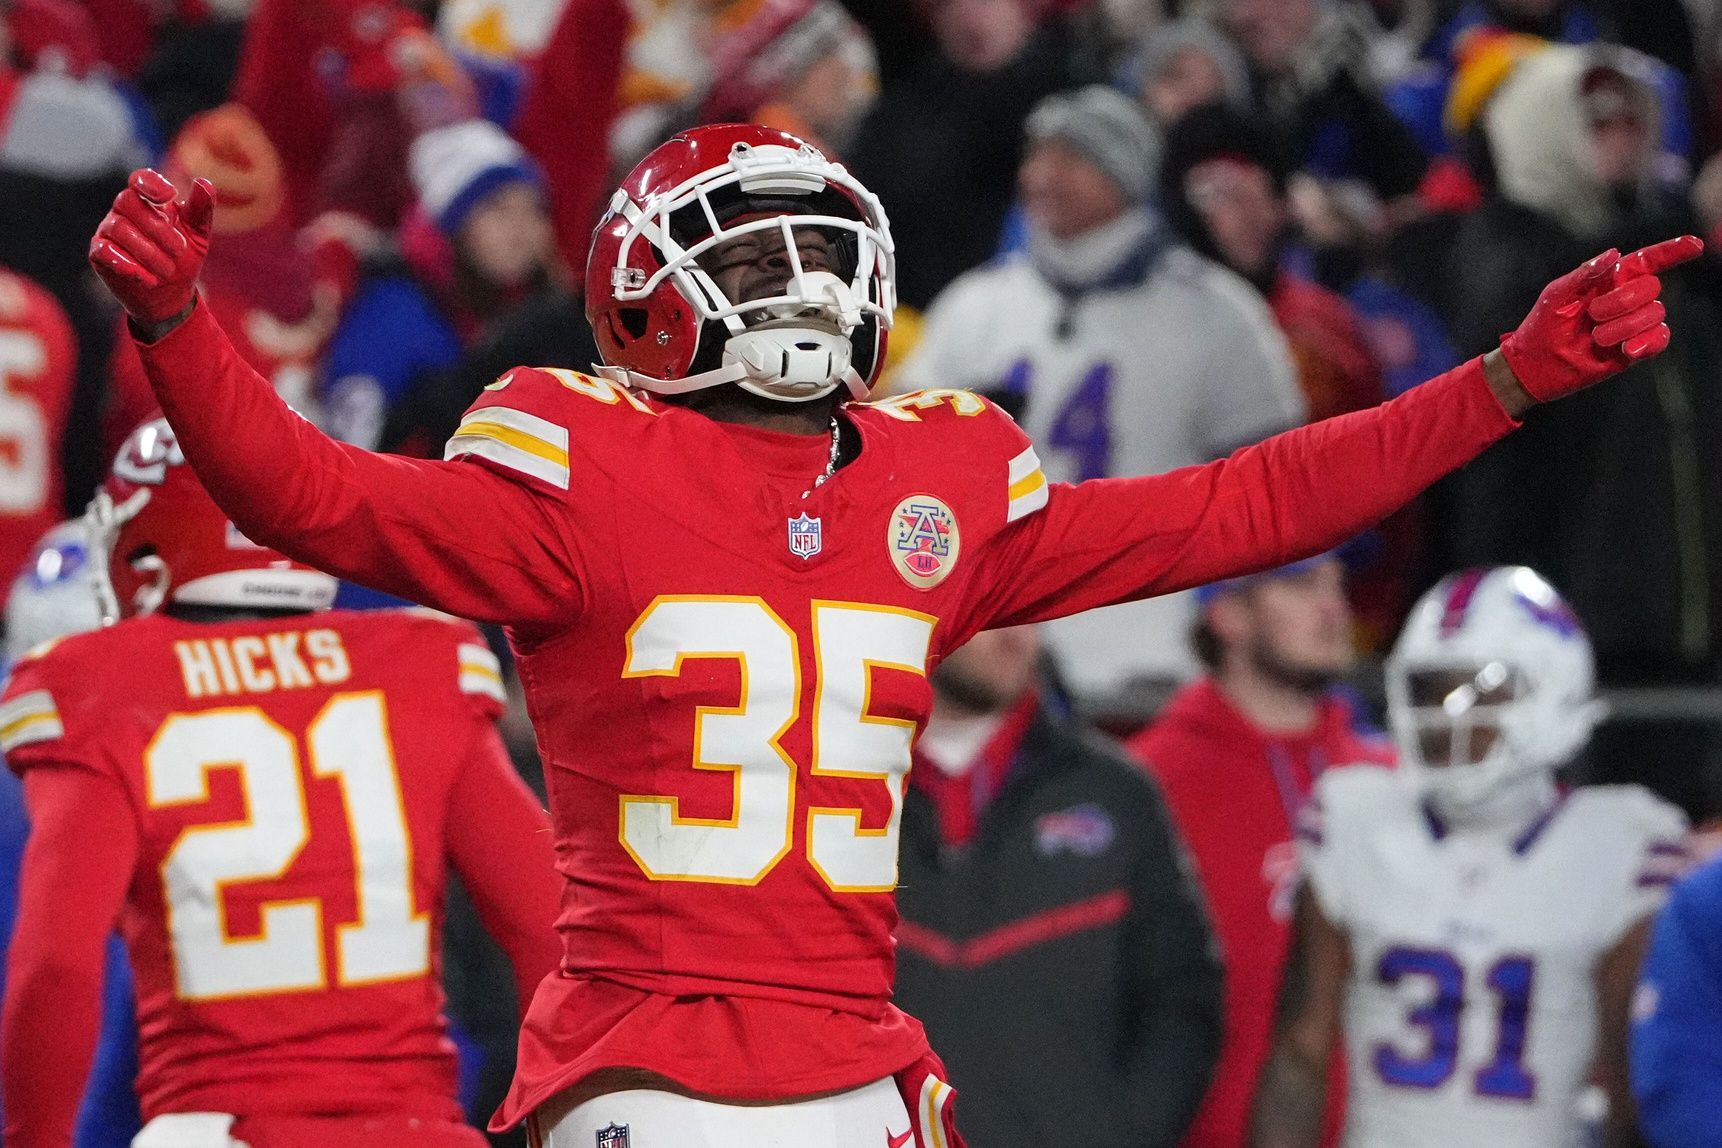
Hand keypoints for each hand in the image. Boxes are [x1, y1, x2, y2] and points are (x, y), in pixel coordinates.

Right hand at [89, 169, 214, 329]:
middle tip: (180, 250)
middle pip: (126, 201)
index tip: (170, 195)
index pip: (140, 179)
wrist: (170, 294)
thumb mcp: (198, 235)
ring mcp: (108, 230)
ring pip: (118, 228)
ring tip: (167, 270)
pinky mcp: (99, 254)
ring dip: (147, 251)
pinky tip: (148, 279)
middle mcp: (123, 210)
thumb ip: (200, 209)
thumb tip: (203, 183)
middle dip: (156, 227)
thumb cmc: (182, 257)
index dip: (150, 183)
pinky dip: (128, 265)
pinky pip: (104, 251)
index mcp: (147, 200)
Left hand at [1496, 236, 1702, 406]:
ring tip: (1596, 337)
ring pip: (1655, 313)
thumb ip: (1585, 273)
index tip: (1695, 244)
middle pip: (1651, 287)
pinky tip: (1628, 350)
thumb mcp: (1557, 294)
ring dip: (1623, 326)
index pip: (1648, 261)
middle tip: (1592, 316)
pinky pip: (1660, 339)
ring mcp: (1633, 324)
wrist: (1534, 365)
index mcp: (1610, 280)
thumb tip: (1615, 253)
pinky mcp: (1635, 349)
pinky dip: (1646, 342)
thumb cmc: (1542, 325)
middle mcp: (1627, 299)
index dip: (1673, 251)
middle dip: (1621, 301)